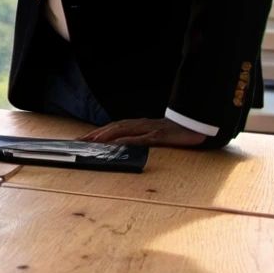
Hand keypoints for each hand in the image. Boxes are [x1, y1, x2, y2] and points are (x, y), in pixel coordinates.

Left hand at [77, 117, 206, 147]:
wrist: (194, 125)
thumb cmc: (172, 132)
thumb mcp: (152, 136)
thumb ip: (138, 139)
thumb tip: (122, 147)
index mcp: (136, 125)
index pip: (111, 128)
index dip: (95, 133)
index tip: (80, 139)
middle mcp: (139, 125)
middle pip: (112, 128)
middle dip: (94, 134)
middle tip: (78, 141)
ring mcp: (149, 129)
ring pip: (123, 130)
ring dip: (106, 135)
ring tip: (92, 141)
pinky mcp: (159, 135)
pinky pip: (141, 138)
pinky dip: (128, 140)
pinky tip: (118, 143)